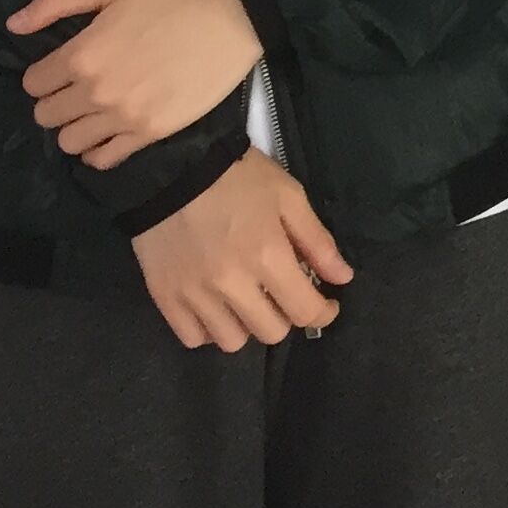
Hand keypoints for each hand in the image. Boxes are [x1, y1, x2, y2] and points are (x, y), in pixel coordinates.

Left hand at [12, 0, 261, 170]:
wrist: (235, 13)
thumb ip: (56, 2)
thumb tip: (12, 25)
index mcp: (82, 55)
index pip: (33, 83)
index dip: (43, 73)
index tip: (60, 65)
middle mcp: (96, 93)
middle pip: (46, 116)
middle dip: (54, 100)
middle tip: (76, 86)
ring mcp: (124, 118)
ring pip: (69, 142)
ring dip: (74, 126)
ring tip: (93, 109)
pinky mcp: (151, 133)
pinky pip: (104, 159)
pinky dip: (97, 150)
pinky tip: (108, 131)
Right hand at [131, 150, 352, 350]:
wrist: (173, 165)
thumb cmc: (238, 176)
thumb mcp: (288, 197)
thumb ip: (317, 241)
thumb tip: (342, 278)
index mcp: (267, 256)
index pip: (304, 311)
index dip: (322, 314)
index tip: (325, 305)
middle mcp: (232, 284)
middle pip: (270, 333)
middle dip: (285, 316)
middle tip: (281, 294)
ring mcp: (195, 294)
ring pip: (231, 342)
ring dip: (246, 325)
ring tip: (246, 301)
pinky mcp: (164, 297)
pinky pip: (192, 338)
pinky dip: (208, 329)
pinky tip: (215, 306)